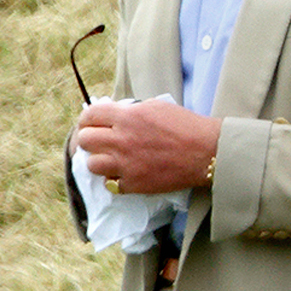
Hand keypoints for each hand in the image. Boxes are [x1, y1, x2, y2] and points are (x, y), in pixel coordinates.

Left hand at [73, 100, 220, 193]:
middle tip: (98, 141)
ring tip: (110, 158)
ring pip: (91, 164)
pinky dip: (114, 179)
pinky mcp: (134, 184)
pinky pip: (109, 184)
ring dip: (99, 160)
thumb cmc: (185, 126)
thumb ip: (130, 111)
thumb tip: (112, 115)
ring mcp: (126, 164)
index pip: (90, 115)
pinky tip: (123, 173)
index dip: (87, 119)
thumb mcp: (155, 107)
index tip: (90, 123)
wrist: (205, 152)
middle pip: (85, 140)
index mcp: (127, 117)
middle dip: (89, 138)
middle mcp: (121, 140)